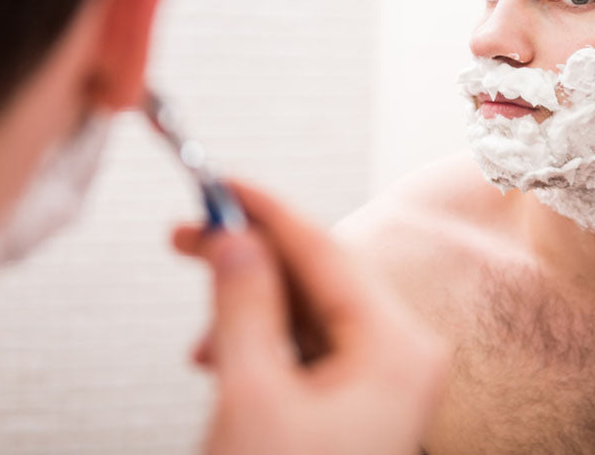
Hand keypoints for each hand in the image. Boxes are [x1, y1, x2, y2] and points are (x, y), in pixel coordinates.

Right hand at [173, 181, 445, 454]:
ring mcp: (386, 386)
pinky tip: (226, 355)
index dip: (264, 210)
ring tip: (202, 325)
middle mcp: (403, 361)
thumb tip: (237, 241)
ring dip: (249, 310)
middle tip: (191, 236)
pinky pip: (310, 349)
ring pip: (309, 314)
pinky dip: (264, 345)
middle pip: (318, 278)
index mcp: (397, 351)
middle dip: (248, 260)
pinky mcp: (361, 408)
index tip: (220, 185)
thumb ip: (242, 306)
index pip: (325, 249)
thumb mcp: (253, 394)